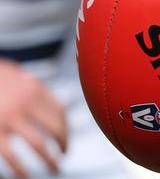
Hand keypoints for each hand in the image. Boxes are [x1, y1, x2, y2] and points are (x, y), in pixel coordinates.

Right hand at [0, 60, 66, 178]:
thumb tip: (47, 102)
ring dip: (49, 160)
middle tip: (64, 155)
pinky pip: (11, 155)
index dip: (65, 127)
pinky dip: (20, 168)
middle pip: (54, 127)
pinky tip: (24, 176)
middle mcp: (26, 103)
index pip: (59, 111)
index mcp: (33, 89)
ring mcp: (10, 118)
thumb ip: (30, 87)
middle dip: (62, 144)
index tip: (65, 138)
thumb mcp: (14, 75)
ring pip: (38, 144)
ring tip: (55, 169)